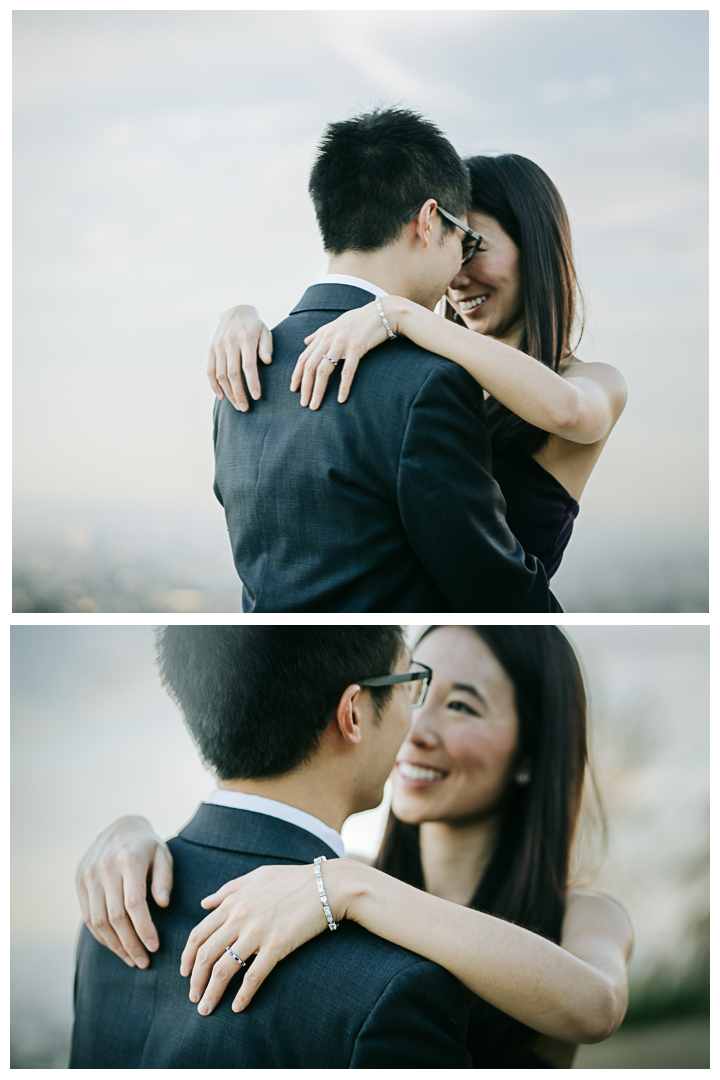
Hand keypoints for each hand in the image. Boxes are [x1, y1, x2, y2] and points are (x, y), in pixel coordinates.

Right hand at [76, 816, 172, 968]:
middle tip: (144, 962)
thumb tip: (163, 904)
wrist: (120, 828)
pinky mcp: (80, 882)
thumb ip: (165, 878)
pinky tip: (117, 946)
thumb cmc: (148, 847)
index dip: (144, 929)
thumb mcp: (163, 855)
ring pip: (98, 921)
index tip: (155, 947)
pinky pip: (88, 917)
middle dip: (130, 944)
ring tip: (132, 959)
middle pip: (115, 917)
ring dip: (115, 945)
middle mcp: (105, 868)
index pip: (134, 904)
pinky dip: (102, 936)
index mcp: (129, 860)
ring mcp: (89, 875)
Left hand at [180, 860, 348, 1014]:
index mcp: (233, 902)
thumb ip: (229, 889)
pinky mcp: (277, 946)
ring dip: (212, 993)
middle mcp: (240, 917)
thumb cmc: (294, 879)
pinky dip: (242, 995)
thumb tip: (204, 903)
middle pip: (206, 955)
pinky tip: (237, 1007)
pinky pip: (253, 976)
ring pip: (224, 969)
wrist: (328, 885)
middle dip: (195, 980)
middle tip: (193, 997)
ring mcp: (258, 932)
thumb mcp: (257, 875)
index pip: (199, 933)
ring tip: (206, 1009)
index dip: (188, 956)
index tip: (185, 973)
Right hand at [207, 305, 272, 410]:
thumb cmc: (255, 326)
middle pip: (232, 374)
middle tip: (245, 408)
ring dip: (228, 393)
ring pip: (220, 375)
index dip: (252, 383)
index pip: (248, 366)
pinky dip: (214, 386)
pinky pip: (209, 371)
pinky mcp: (211, 349)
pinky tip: (222, 397)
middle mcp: (229, 343)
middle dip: (239, 393)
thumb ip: (267, 346)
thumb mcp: (265, 331)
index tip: (256, 397)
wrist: (236, 311)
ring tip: (237, 405)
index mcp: (245, 338)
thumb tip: (267, 361)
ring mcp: (218, 346)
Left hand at [290, 298, 399, 408]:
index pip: (304, 357)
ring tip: (315, 405)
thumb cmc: (361, 320)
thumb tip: (306, 341)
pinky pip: (347, 370)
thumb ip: (320, 334)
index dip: (297, 374)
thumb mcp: (336, 324)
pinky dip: (343, 386)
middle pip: (310, 366)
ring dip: (318, 390)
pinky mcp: (356, 347)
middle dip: (305, 387)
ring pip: (324, 370)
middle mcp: (329, 338)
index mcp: (323, 335)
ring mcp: (342, 343)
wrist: (383, 312)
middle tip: (303, 403)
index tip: (293, 389)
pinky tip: (341, 399)